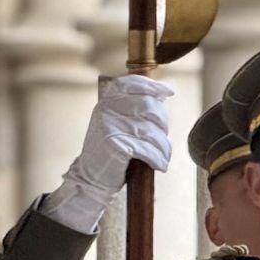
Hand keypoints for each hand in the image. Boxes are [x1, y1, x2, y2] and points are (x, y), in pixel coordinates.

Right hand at [42, 75, 175, 233]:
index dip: (154, 86)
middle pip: (150, 107)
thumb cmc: (110, 149)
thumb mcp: (117, 121)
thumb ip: (135, 107)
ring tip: (163, 156)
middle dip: (163, 124)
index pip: (134, 83)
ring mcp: (110, 125)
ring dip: (163, 147)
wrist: (91, 176)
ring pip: (152, 131)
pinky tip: (159, 164)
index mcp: (107, 99)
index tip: (169, 92)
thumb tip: (164, 93)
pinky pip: (148, 149)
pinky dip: (158, 158)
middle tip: (162, 139)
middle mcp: (107, 108)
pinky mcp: (116, 145)